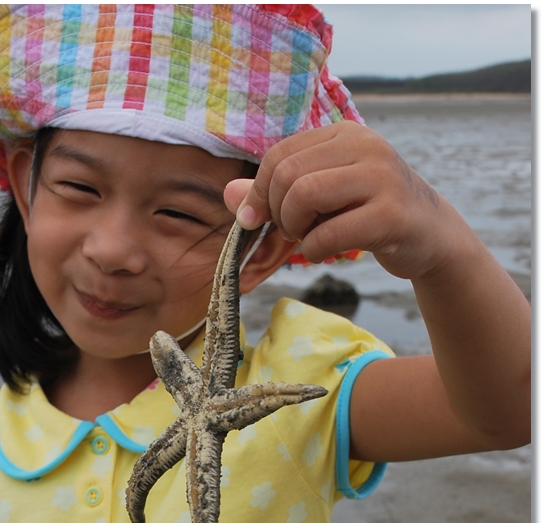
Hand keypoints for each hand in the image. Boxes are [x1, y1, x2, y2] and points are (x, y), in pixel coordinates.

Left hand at [223, 121, 467, 280]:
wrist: (430, 235)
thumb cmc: (366, 212)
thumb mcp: (320, 197)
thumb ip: (274, 193)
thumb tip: (228, 194)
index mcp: (345, 134)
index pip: (279, 155)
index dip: (258, 191)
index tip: (257, 218)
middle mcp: (366, 146)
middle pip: (288, 175)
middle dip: (277, 211)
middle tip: (291, 230)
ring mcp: (383, 177)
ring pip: (305, 195)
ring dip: (294, 228)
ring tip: (306, 237)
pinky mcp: (393, 215)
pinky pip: (330, 233)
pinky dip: (314, 250)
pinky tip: (324, 252)